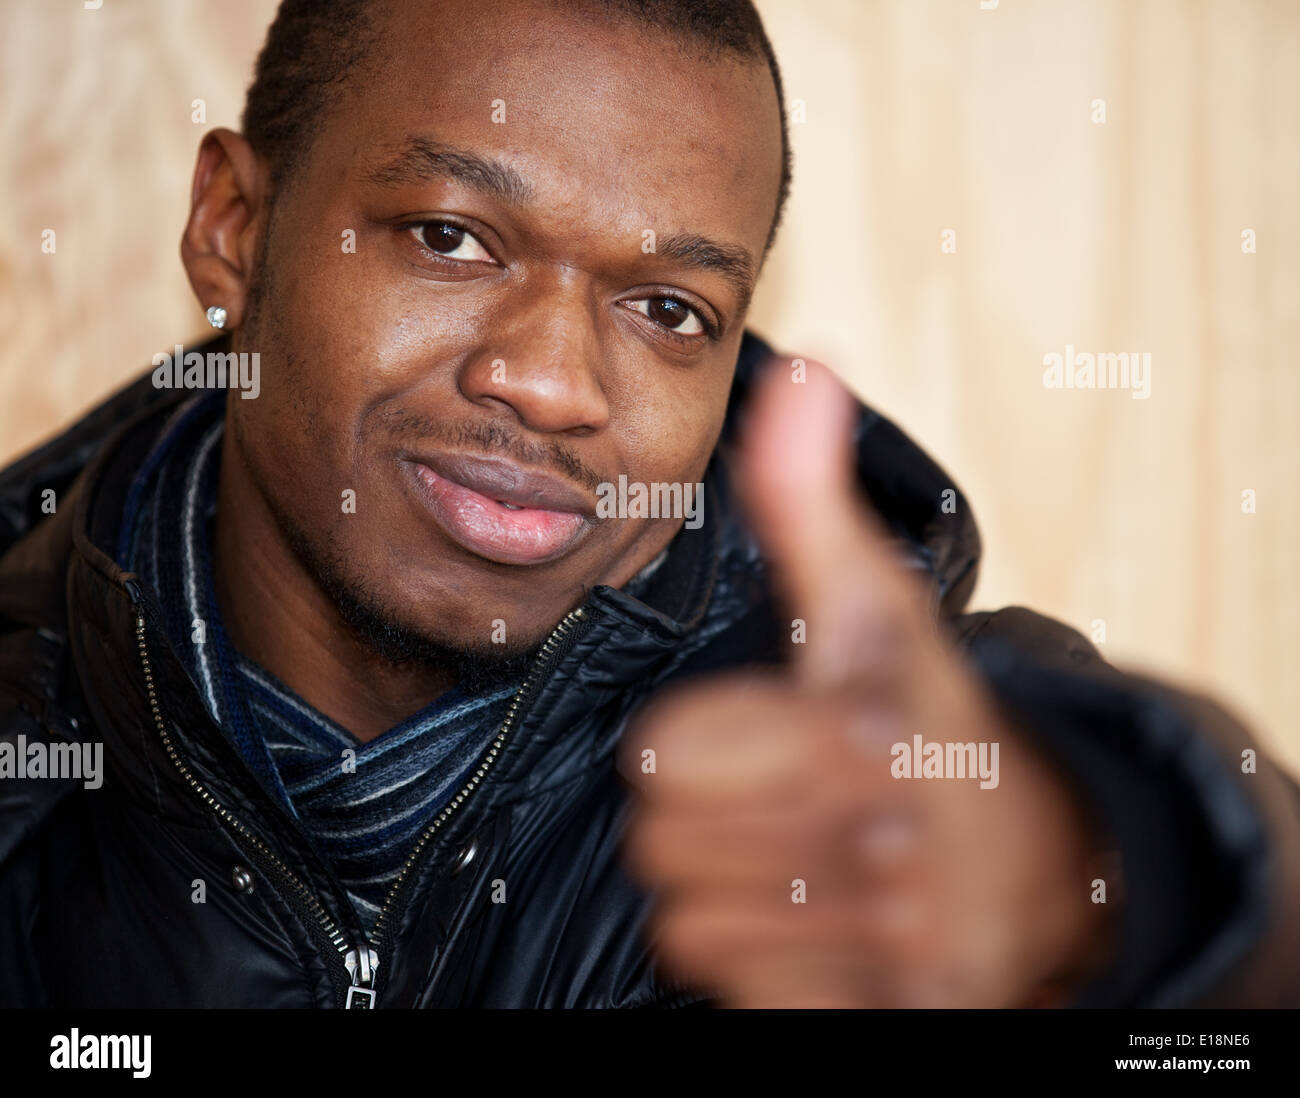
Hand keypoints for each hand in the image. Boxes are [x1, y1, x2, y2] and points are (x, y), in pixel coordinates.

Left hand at [619, 357, 1114, 1006]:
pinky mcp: (892, 1008)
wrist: (1038, 849)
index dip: (686, 746)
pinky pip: (734, 993)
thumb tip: (805, 371)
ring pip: (688, 927)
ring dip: (725, 895)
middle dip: (698, 822)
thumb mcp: (871, 603)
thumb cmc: (921, 715)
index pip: (658, 761)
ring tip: (794, 856)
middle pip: (661, 846)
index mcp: (854, 726)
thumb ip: (809, 497)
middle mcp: (875, 836)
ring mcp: (889, 937)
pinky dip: (760, 965)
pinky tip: (818, 921)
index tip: (742, 735)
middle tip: (768, 799)